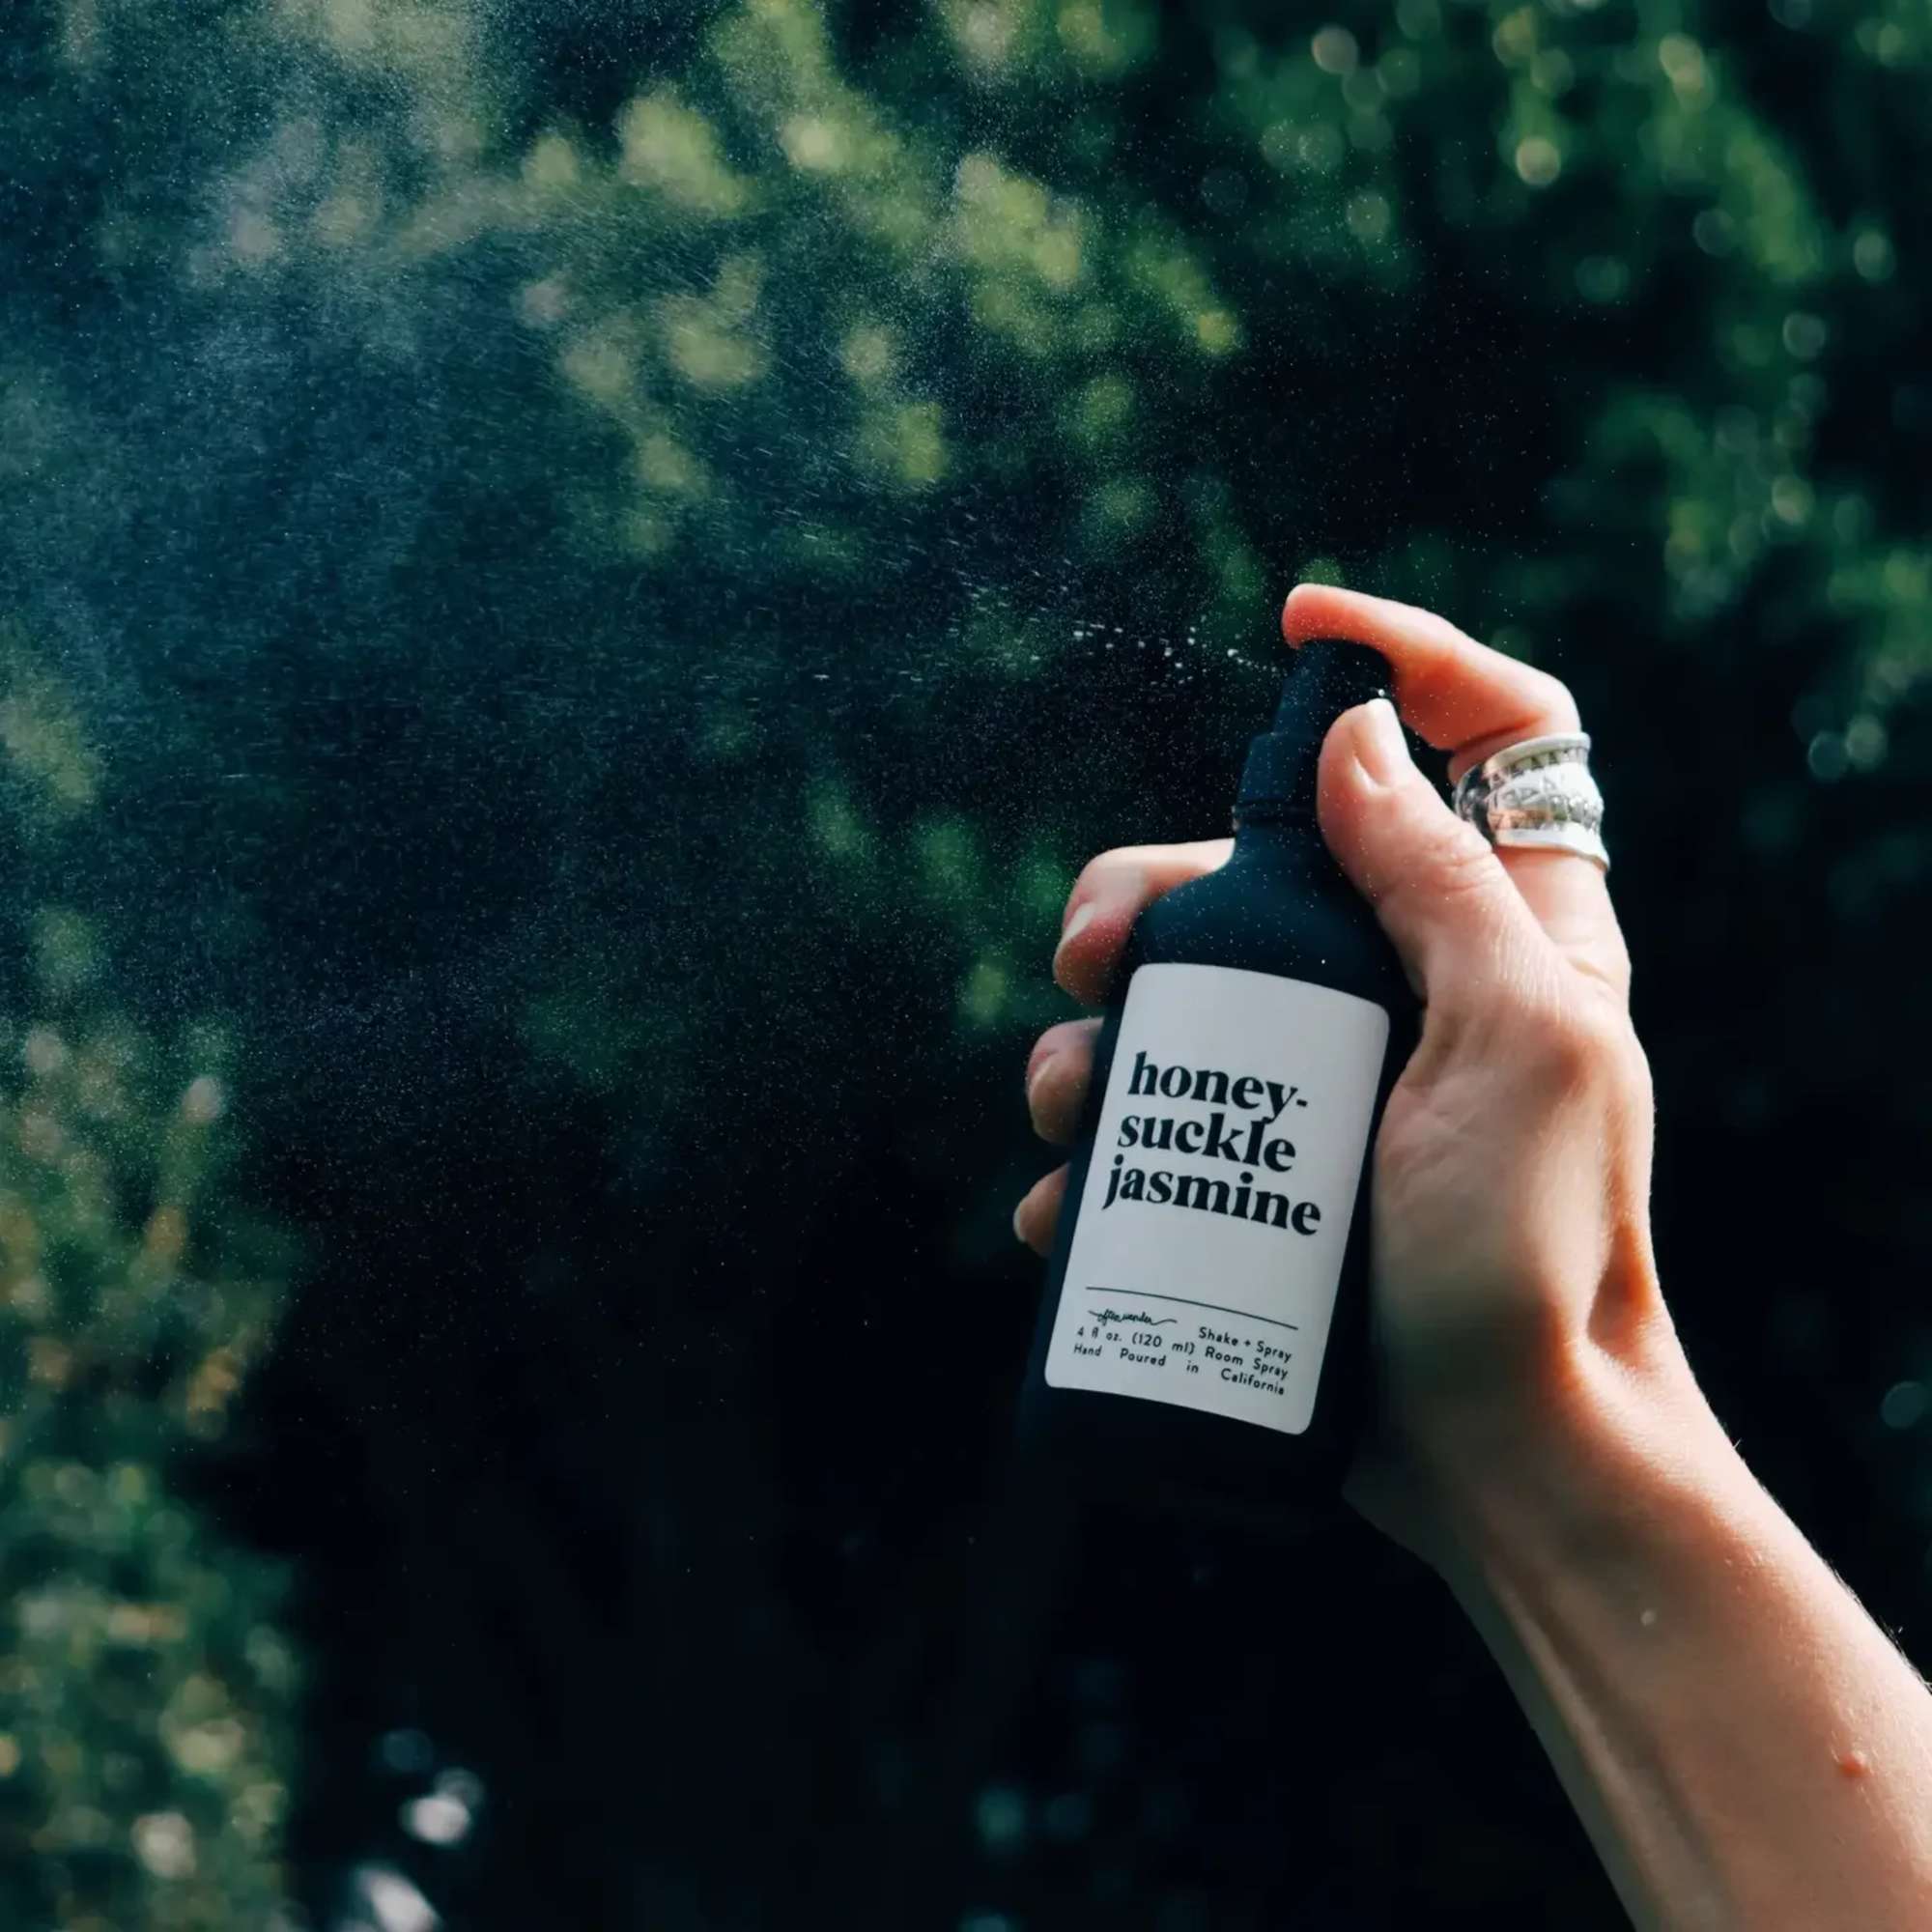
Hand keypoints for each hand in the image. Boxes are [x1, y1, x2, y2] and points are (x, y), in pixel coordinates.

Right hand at [1016, 585, 1698, 1571]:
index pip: (1494, 730)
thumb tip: (1354, 739)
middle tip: (1088, 964)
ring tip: (1063, 1116)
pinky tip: (1057, 1206)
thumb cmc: (1536, 1260)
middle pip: (1258, 860)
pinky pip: (1144, 1118)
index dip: (1408, 648)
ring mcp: (1322, 1081)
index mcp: (1511, 927)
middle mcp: (1409, 985)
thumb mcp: (1518, 1047)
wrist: (1499, 1463)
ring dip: (1080, 1037)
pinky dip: (1082, 1151)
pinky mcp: (1254, 1172)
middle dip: (1144, 885)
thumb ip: (1443, 882)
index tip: (1290, 619)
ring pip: (1171, 994)